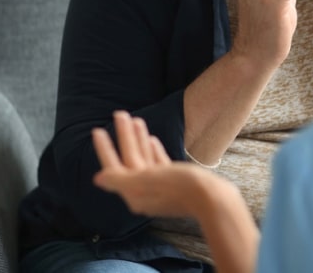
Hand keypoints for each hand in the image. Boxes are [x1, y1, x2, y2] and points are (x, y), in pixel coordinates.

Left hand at [93, 111, 207, 217]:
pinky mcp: (175, 184)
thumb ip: (121, 179)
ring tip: (136, 119)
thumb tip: (97, 179)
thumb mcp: (147, 180)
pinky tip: (151, 139)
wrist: (215, 199)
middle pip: (129, 160)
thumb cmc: (181, 187)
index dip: (105, 149)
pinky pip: (158, 165)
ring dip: (138, 140)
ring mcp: (160, 189)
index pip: (114, 167)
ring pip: (144, 160)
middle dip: (124, 137)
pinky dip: (153, 151)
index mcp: (135, 194)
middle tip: (119, 114)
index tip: (97, 130)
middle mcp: (145, 193)